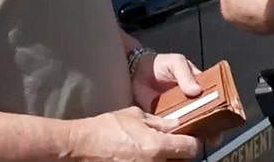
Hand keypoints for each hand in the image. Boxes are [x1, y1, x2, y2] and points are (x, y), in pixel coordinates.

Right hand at [70, 106, 200, 160]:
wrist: (82, 147)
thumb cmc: (106, 128)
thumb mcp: (135, 116)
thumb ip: (159, 122)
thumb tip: (176, 124)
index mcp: (158, 146)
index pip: (192, 148)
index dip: (192, 142)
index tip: (188, 138)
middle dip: (181, 155)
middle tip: (174, 146)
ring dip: (169, 161)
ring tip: (157, 153)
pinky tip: (146, 158)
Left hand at [130, 53, 225, 147]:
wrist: (135, 71)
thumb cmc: (159, 64)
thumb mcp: (176, 62)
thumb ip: (185, 74)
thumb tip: (197, 91)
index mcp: (199, 87)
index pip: (215, 100)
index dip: (221, 111)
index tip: (224, 121)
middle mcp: (192, 102)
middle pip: (205, 117)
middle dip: (211, 128)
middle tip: (212, 137)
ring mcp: (178, 113)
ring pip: (190, 126)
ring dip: (194, 134)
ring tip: (196, 141)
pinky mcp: (164, 120)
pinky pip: (173, 130)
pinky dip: (175, 136)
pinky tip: (178, 141)